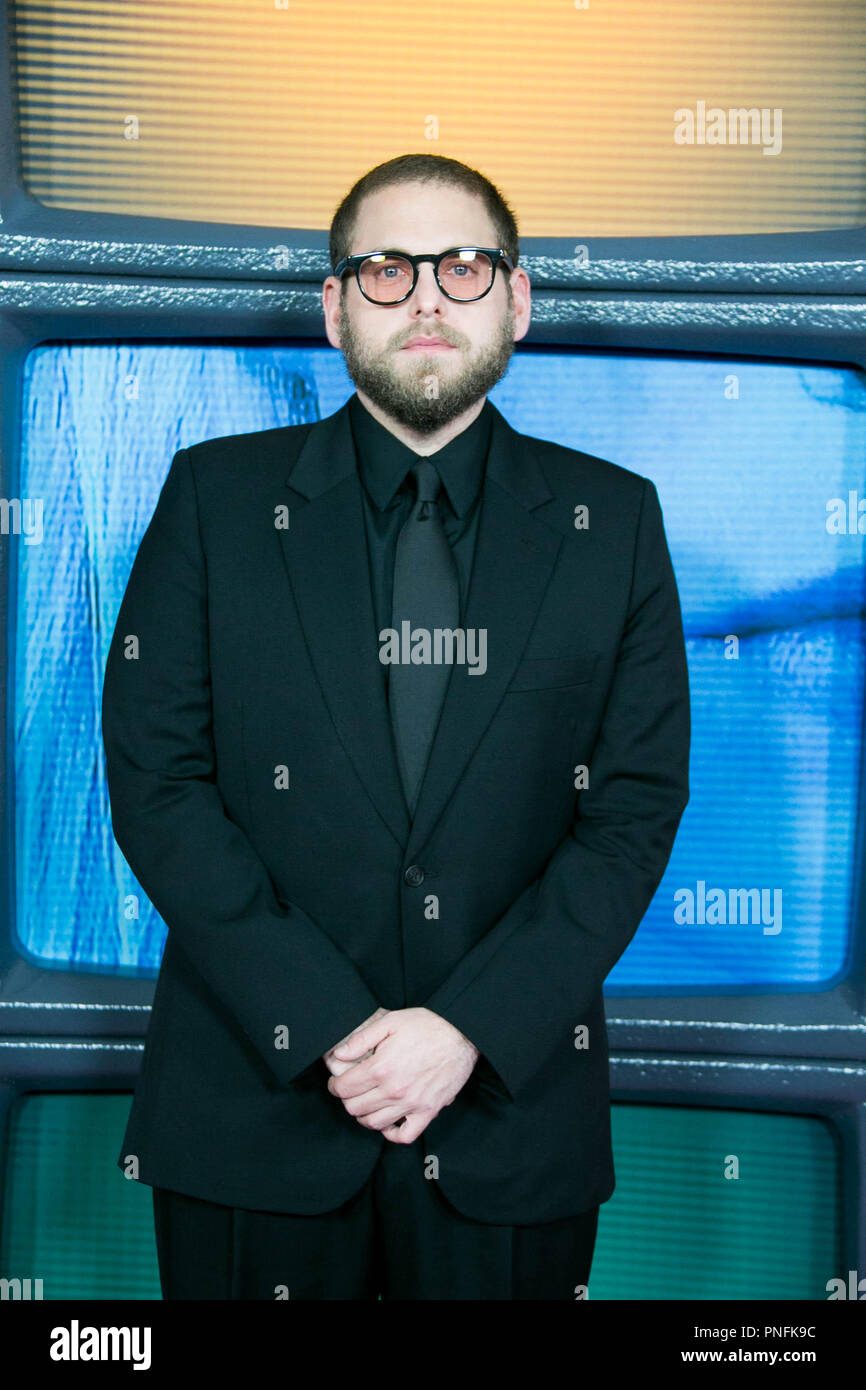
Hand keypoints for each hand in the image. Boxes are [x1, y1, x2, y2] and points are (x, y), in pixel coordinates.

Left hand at [326, 1006, 478, 1143]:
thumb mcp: (390, 1022)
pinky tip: (387, 1122)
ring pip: (374, 1123)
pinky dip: (391, 1133)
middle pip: (355, 1108)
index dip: (335, 1085)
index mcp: (381, 1068)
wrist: (462, 1034)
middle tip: (350, 1089)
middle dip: (346, 1099)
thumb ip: (361, 1039)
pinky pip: (405, 1135)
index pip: (344, 1088)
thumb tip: (338, 1055)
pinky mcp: (428, 1112)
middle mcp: (394, 1091)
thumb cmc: (427, 1026)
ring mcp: (412, 1104)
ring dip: (363, 1115)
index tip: (337, 1081)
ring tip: (366, 1102)